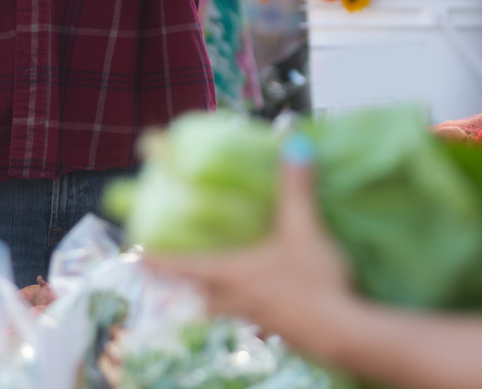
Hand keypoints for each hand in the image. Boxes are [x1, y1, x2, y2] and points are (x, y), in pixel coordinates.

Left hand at [147, 154, 359, 356]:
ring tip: (231, 287)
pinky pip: (259, 319)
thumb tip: (295, 145)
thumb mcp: (304, 228)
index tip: (137, 256)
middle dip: (192, 285)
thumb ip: (296, 188)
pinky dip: (258, 309)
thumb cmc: (313, 283)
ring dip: (224, 299)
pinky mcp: (284, 331)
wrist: (344, 335)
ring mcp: (259, 320)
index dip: (158, 261)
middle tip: (187, 273)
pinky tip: (275, 301)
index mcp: (231, 275)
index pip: (183, 267)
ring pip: (229, 310)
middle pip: (202, 296)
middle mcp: (237, 300)